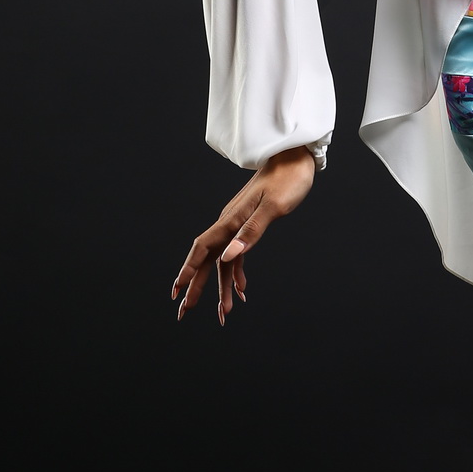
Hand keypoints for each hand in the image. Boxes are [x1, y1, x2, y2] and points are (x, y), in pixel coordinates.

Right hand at [171, 147, 316, 324]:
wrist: (295, 158)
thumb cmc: (287, 180)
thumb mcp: (273, 207)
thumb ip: (251, 232)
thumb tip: (229, 255)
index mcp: (231, 220)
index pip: (202, 249)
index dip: (188, 271)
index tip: (177, 292)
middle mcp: (229, 224)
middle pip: (207, 260)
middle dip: (195, 287)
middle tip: (184, 312)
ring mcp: (236, 225)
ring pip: (222, 261)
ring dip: (220, 287)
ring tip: (222, 313)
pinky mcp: (247, 225)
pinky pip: (236, 255)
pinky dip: (237, 274)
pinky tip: (241, 290)